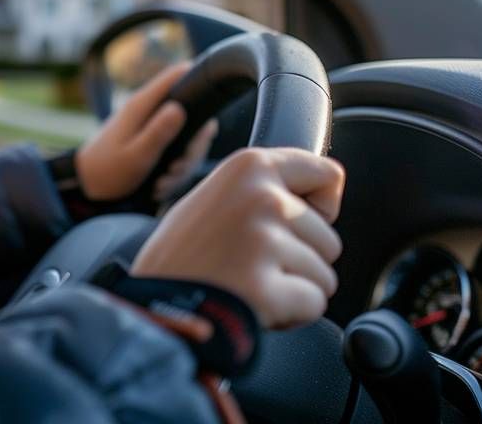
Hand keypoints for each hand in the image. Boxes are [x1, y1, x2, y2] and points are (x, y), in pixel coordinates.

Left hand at [74, 61, 215, 202]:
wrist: (87, 188)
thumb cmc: (107, 170)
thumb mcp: (135, 155)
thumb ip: (158, 133)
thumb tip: (179, 108)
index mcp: (144, 105)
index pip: (178, 75)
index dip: (200, 81)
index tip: (212, 105)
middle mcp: (151, 112)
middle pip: (194, 117)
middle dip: (193, 148)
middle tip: (176, 169)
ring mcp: (153, 129)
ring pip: (188, 142)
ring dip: (182, 167)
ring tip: (162, 184)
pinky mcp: (154, 144)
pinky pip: (177, 156)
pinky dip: (172, 175)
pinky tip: (158, 188)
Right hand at [131, 147, 345, 328]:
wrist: (152, 304)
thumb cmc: (181, 256)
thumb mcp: (214, 196)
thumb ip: (259, 189)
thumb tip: (313, 197)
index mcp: (248, 167)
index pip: (328, 175)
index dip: (321, 206)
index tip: (301, 221)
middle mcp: (261, 197)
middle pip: (329, 238)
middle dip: (301, 260)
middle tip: (252, 266)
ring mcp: (265, 242)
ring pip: (324, 275)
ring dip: (295, 288)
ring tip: (249, 285)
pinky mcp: (268, 288)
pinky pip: (314, 304)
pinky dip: (292, 315)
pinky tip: (255, 307)